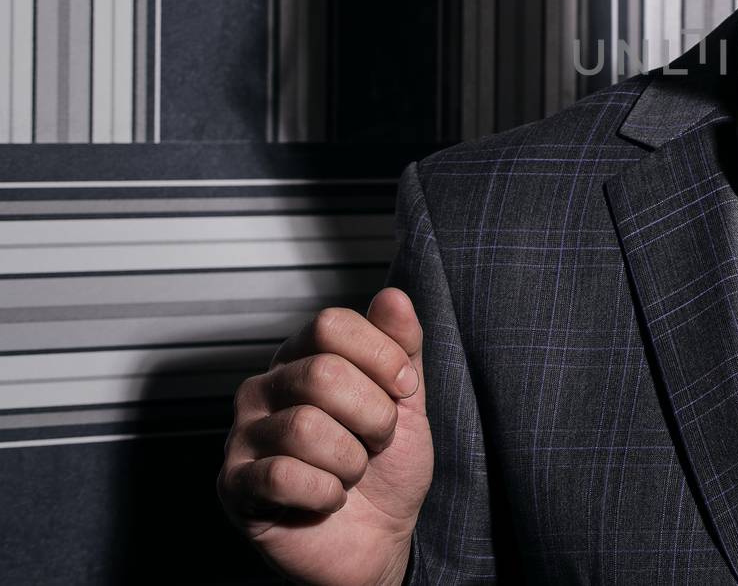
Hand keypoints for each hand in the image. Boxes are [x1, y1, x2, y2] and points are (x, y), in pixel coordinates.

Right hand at [218, 288, 432, 585]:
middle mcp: (265, 388)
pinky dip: (324, 493)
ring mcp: (243, 435)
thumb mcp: (406, 399)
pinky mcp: (234, 485)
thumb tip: (392, 297)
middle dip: (372, 416)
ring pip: (305, 427)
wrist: (379, 537)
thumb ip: (401, 346)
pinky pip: (283, 475)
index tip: (403, 390)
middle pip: (322, 374)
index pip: (332, 325)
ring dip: (350, 461)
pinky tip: (327, 498)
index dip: (381, 359)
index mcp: (303, 357)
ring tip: (349, 473)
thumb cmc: (386, 467)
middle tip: (376, 442)